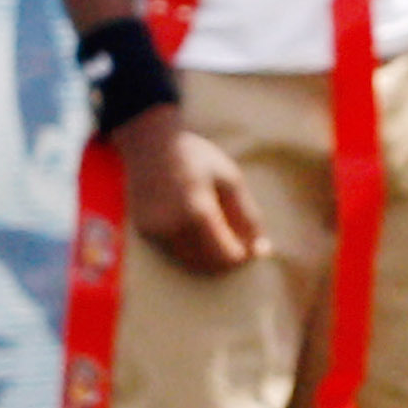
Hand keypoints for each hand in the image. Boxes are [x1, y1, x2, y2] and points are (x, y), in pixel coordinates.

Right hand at [117, 103, 269, 271]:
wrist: (150, 143)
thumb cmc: (197, 158)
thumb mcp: (230, 180)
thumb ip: (248, 216)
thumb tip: (263, 250)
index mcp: (198, 211)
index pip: (226, 256)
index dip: (243, 256)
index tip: (251, 247)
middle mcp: (173, 226)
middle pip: (207, 264)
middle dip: (226, 259)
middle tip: (238, 242)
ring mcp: (155, 231)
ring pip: (189, 262)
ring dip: (208, 257)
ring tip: (219, 233)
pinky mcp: (144, 232)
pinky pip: (172, 252)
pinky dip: (189, 249)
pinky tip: (195, 228)